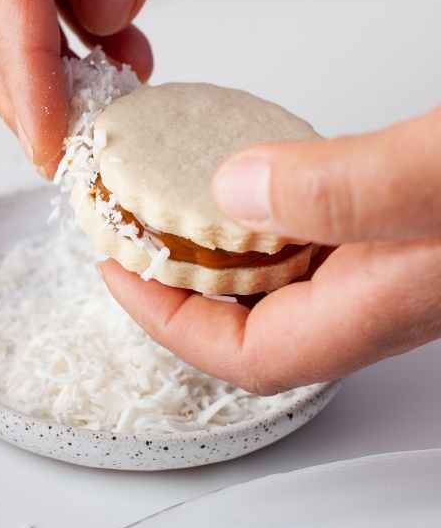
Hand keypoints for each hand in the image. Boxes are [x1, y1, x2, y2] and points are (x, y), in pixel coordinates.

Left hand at [101, 107, 440, 392]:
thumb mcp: (436, 176)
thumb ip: (342, 190)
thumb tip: (232, 190)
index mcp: (378, 308)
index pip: (245, 355)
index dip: (167, 322)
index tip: (118, 268)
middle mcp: (384, 299)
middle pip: (254, 321)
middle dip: (182, 284)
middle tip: (131, 233)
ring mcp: (398, 267)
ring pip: (285, 276)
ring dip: (225, 247)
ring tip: (174, 200)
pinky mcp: (413, 230)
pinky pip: (317, 239)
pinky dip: (274, 214)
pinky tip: (265, 172)